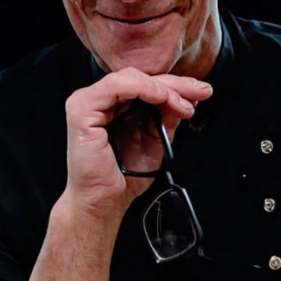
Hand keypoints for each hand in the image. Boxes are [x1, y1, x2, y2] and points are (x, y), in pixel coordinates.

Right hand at [62, 68, 211, 219]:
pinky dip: (142, 88)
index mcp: (112, 106)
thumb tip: (185, 98)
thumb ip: (166, 117)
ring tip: (181, 102)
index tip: (199, 93)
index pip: (145, 85)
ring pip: (130, 78)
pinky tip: (160, 97)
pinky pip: (115, 86)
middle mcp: (99, 101)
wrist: (104, 202)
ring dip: (161, 87)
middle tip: (199, 93)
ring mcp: (87, 103)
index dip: (174, 86)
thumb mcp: (155, 140)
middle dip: (174, 84)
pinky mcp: (81, 110)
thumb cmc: (123, 176)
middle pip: (140, 78)